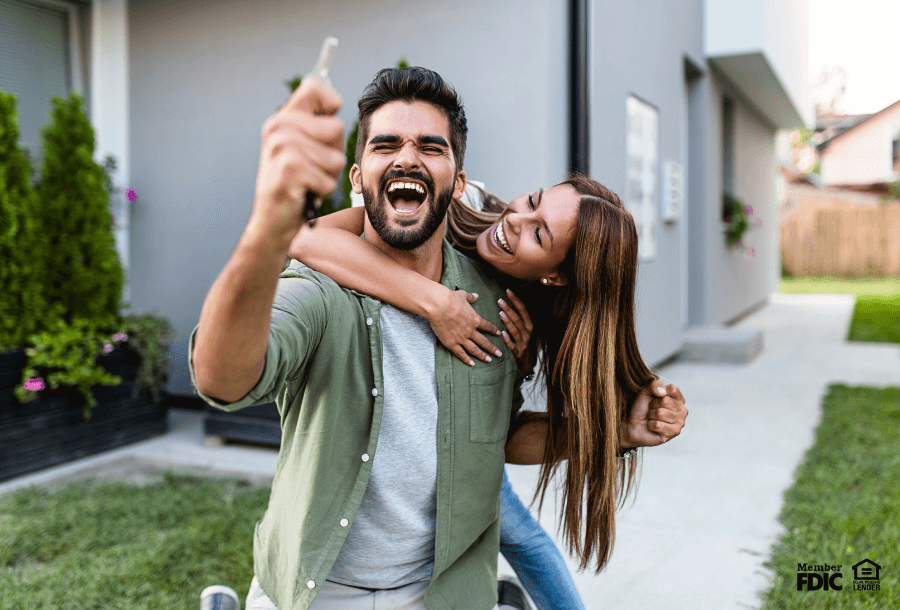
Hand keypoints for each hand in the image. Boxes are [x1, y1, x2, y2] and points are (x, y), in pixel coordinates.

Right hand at [250, 78, 344, 241]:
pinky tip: (303, 193)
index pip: (315, 86)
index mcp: (282, 118)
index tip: (324, 130)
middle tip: (311, 168)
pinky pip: (328, 180)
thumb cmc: (296, 185)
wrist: (272, 221)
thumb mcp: (304, 148)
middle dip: (333, 154)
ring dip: (328, 176)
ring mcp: (281, 147)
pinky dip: (321, 191)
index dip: (331, 103)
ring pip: (336, 158)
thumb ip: (317, 124)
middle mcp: (278, 127)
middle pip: (337, 128)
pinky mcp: (288, 170)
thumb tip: (335, 99)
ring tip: (306, 181)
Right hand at [427, 288, 501, 365]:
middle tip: (499, 354)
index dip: (494, 330)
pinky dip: (466, 359)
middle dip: (492, 348)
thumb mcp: (463, 295)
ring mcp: (461, 338)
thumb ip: (471, 297)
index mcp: (475, 319)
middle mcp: (470, 331)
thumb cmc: (450, 299)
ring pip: (474, 349)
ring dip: (482, 355)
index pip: (487, 326)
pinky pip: (460, 353)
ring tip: (489, 360)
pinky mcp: (451, 343)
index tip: (499, 334)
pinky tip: (472, 364)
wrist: (438, 306)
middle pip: (484, 341)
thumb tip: (476, 295)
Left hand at [498, 289, 533, 365]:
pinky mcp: (518, 352)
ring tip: (500, 313)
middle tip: (500, 301)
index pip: (523, 310)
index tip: (508, 291)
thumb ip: (517, 317)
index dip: (516, 300)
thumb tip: (507, 301)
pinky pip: (512, 345)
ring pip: (515, 331)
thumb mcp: (524, 329)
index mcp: (529, 325)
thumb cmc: (522, 341)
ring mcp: (523, 343)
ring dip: (508, 322)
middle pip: (518, 319)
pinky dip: (508, 339)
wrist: (527, 362)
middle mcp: (527, 333)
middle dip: (509, 309)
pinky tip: (502, 333)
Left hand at [619, 379, 686, 449]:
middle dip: (652, 405)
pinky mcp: (674, 433)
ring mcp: (680, 422)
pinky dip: (650, 425)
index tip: (654, 398)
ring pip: (660, 413)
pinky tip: (652, 427)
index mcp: (679, 398)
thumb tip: (662, 392)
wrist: (633, 425)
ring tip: (651, 418)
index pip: (672, 389)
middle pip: (665, 401)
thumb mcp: (646, 391)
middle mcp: (683, 410)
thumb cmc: (642, 408)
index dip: (658, 392)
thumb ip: (655, 384)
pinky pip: (658, 425)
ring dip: (651, 415)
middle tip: (651, 410)